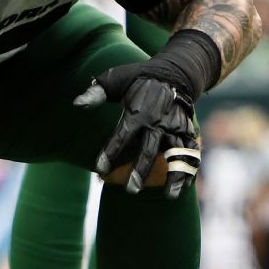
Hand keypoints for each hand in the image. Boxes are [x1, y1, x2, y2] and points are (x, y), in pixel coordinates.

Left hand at [75, 63, 199, 197]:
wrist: (173, 72)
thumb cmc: (137, 79)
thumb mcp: (115, 80)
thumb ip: (96, 93)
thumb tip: (77, 104)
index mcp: (137, 112)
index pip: (121, 135)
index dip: (110, 152)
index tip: (99, 169)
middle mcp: (158, 122)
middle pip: (149, 149)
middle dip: (140, 170)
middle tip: (131, 190)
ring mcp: (175, 128)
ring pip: (176, 154)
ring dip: (174, 175)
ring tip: (169, 195)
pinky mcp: (187, 131)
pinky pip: (191, 152)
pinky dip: (190, 169)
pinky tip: (183, 187)